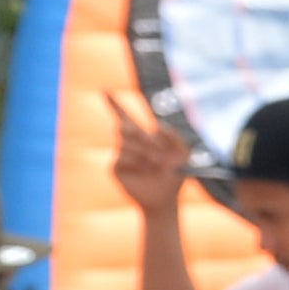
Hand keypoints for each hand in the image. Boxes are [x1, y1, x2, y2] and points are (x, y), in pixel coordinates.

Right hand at [106, 99, 194, 215]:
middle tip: (158, 149)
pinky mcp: (115, 168)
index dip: (115, 103)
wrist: (165, 198)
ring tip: (157, 164)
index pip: (124, 116)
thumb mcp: (183, 153)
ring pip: (125, 144)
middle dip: (143, 137)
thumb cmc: (175, 174)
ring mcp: (121, 155)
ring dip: (144, 153)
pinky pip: (122, 158)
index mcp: (143, 136)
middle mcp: (129, 143)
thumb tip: (156, 125)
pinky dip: (136, 163)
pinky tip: (145, 172)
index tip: (105, 90)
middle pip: (126, 128)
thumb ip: (175, 136)